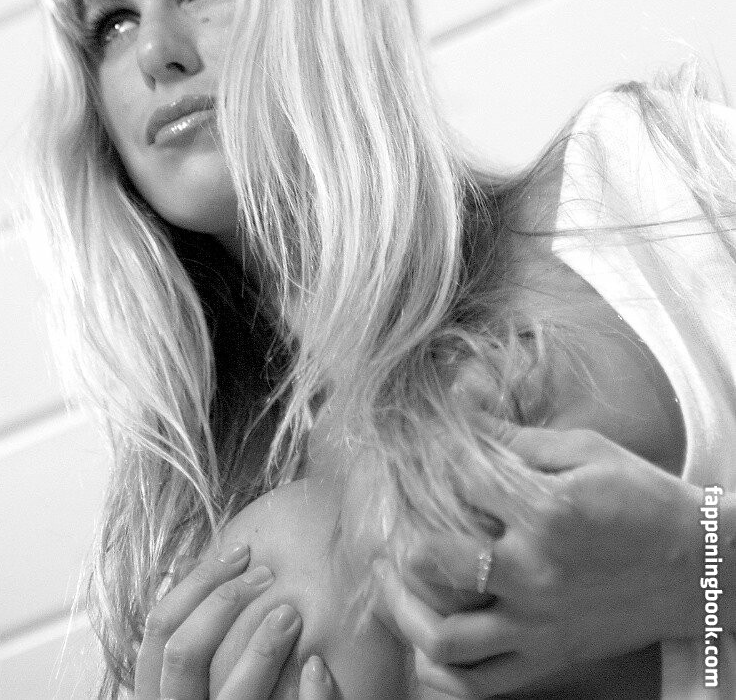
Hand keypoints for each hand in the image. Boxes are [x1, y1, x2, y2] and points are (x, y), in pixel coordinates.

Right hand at [135, 541, 333, 699]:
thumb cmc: (240, 694)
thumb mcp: (200, 673)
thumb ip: (193, 632)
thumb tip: (186, 562)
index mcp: (161, 695)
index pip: (159, 629)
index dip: (197, 583)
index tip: (240, 552)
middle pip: (183, 655)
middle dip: (224, 603)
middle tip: (267, 574)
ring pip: (231, 697)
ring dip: (262, 648)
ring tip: (291, 613)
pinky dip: (309, 698)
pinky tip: (318, 667)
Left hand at [372, 423, 700, 696]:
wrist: (696, 565)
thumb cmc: (641, 497)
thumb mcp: (584, 451)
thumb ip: (517, 439)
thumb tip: (461, 411)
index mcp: (546, 511)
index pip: (460, 481)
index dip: (429, 458)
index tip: (412, 450)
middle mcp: (536, 572)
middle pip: (437, 563)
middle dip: (402, 538)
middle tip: (387, 522)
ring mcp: (539, 623)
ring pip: (447, 638)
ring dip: (405, 611)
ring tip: (389, 581)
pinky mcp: (548, 657)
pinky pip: (479, 682)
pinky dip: (442, 668)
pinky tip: (424, 638)